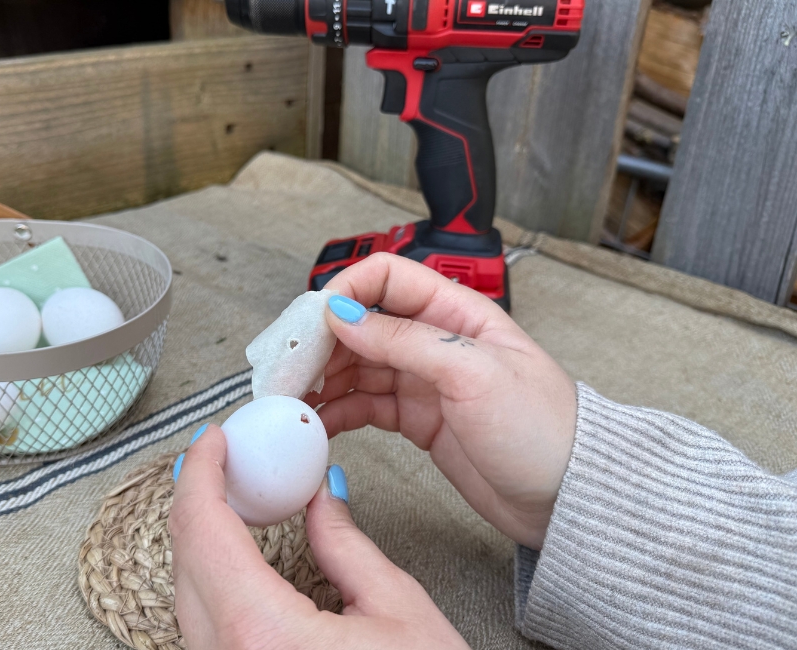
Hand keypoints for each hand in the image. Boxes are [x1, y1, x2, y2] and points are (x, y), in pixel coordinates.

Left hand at [170, 423, 468, 649]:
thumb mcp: (398, 613)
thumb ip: (346, 545)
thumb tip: (321, 495)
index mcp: (262, 636)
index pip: (205, 530)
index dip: (201, 472)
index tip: (213, 440)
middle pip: (185, 559)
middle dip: (198, 498)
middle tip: (226, 460)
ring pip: (186, 595)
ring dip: (202, 539)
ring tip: (234, 499)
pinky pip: (200, 626)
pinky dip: (211, 579)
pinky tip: (236, 557)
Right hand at [314, 253, 576, 549]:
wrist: (567, 497)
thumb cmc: (545, 431)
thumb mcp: (475, 373)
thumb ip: (405, 340)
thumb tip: (344, 314)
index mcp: (457, 313)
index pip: (389, 278)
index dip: (346, 291)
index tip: (314, 322)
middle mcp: (436, 341)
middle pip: (362, 324)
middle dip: (322, 342)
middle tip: (289, 368)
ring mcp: (425, 381)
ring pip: (358, 366)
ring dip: (323, 379)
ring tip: (296, 398)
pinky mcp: (418, 420)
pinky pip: (365, 406)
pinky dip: (338, 412)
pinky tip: (320, 422)